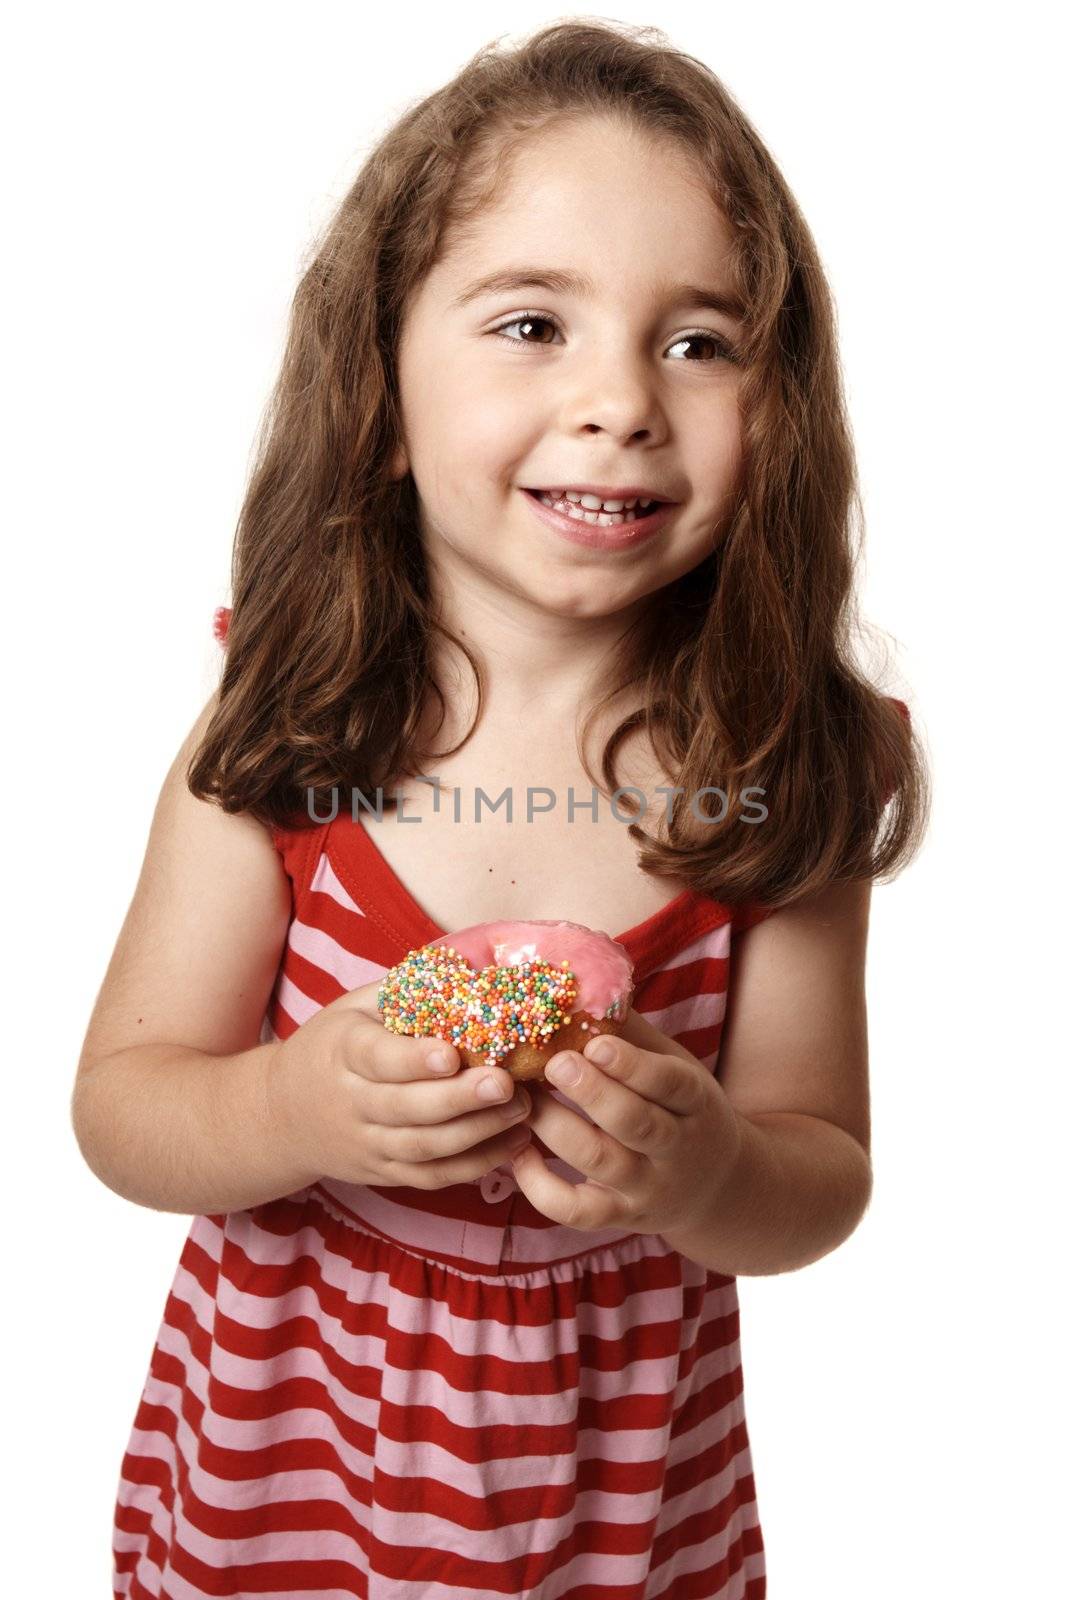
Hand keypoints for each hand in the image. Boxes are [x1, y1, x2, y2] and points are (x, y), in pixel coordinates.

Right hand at [263, 980, 533, 1188]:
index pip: (377, 1058)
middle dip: (459, 1099)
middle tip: (507, 1084)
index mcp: (343, 1051)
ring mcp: (366, 1143)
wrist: (280, 1114)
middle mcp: (351, 1103)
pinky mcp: (383, 1172)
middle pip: (406, 1109)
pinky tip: (513, 1143)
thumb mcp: (353, 1008)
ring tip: (522, 1110)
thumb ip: (404, 994)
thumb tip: (471, 973)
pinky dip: (474, 1165)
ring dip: (477, 1133)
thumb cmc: (332, 1046)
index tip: (451, 1054)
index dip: (413, 1059)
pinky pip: (430, 1177)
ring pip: (423, 1148)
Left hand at [511, 1007, 742, 1234]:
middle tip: (554, 1063)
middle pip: (635, 1124)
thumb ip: (633, 1034)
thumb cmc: (682, 1110)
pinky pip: (576, 1211)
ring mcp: (647, 1188)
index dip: (632, 1065)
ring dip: (556, 1129)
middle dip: (592, 1093)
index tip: (595, 1042)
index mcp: (694, 1102)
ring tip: (524, 1097)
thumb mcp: (676, 1067)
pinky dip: (541, 1187)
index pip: (670, 1083)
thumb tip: (581, 983)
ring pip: (601, 1163)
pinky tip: (518, 1154)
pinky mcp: (619, 1216)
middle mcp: (676, 1148)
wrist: (716, 1188)